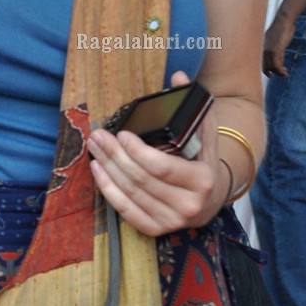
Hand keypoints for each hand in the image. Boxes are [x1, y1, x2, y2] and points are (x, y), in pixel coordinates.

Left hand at [88, 72, 221, 235]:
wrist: (210, 197)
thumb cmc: (203, 160)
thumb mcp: (205, 133)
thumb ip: (194, 106)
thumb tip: (178, 76)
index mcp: (203, 180)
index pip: (162, 167)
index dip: (137, 152)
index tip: (121, 134)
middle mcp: (189, 205)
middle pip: (141, 180)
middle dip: (115, 156)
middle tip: (98, 136)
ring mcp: (172, 221)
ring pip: (130, 194)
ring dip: (107, 169)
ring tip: (94, 148)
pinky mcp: (156, 229)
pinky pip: (126, 211)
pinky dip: (108, 190)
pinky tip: (97, 171)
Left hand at [262, 12, 294, 76]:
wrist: (283, 21)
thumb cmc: (281, 28)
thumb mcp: (275, 40)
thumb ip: (274, 47)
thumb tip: (278, 54)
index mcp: (260, 47)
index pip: (259, 61)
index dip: (265, 69)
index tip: (269, 74)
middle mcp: (261, 50)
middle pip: (263, 66)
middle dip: (271, 72)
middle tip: (280, 74)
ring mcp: (267, 51)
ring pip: (271, 67)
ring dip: (278, 72)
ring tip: (284, 74)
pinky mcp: (274, 51)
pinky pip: (276, 65)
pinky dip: (281, 70)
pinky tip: (285, 72)